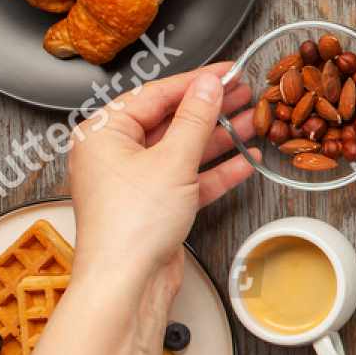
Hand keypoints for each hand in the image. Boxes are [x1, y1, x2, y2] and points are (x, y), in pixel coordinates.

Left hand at [68, 65, 258, 300]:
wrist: (126, 282)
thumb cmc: (129, 227)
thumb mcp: (172, 160)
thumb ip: (195, 119)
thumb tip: (209, 86)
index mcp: (103, 134)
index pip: (155, 95)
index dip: (196, 81)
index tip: (226, 72)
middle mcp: (116, 155)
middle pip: (171, 120)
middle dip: (212, 109)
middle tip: (243, 93)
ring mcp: (137, 181)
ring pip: (184, 149)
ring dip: (220, 137)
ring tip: (252, 121)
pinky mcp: (156, 205)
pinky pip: (190, 178)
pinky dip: (216, 170)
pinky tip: (243, 160)